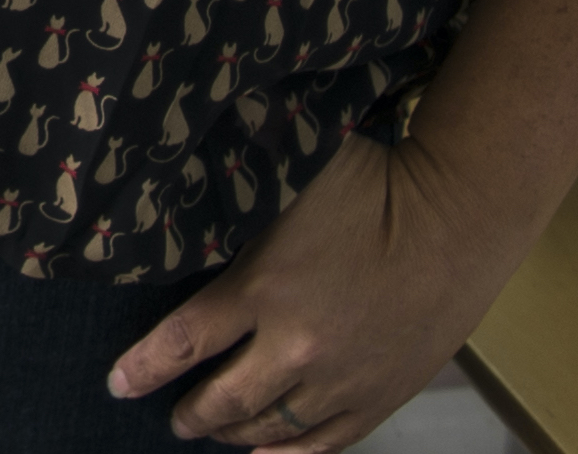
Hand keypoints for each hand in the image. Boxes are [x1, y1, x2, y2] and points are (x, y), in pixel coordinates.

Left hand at [108, 134, 527, 447]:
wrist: (460, 219)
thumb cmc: (372, 183)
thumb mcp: (288, 176)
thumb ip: (234, 186)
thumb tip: (179, 153)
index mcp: (263, 289)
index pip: (183, 342)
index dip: (143, 368)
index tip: (117, 384)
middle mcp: (297, 346)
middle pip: (224, 398)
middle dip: (189, 412)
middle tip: (169, 415)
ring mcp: (343, 379)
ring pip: (272, 427)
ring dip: (234, 434)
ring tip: (211, 432)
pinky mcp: (383, 395)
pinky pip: (327, 443)